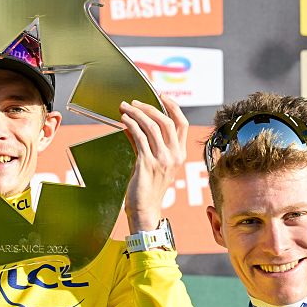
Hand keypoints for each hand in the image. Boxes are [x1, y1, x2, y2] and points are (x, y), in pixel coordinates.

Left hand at [119, 95, 187, 232]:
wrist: (144, 211)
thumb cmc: (147, 189)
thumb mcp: (152, 163)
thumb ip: (144, 144)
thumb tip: (132, 125)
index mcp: (179, 155)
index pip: (181, 124)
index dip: (173, 106)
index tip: (161, 95)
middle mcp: (174, 156)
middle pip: (166, 121)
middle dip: (149, 107)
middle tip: (134, 102)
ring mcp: (162, 160)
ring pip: (152, 127)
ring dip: (137, 114)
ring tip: (125, 108)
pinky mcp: (148, 164)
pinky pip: (140, 138)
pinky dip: (131, 126)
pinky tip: (124, 121)